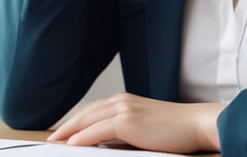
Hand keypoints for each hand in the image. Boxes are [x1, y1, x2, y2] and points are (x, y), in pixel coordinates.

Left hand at [46, 93, 222, 153]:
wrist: (194, 123)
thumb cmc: (176, 129)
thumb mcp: (145, 128)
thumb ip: (125, 131)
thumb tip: (106, 143)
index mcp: (125, 100)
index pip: (93, 111)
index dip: (76, 121)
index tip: (63, 132)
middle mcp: (121, 100)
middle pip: (85, 113)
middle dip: (66, 126)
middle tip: (52, 137)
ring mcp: (123, 109)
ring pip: (87, 120)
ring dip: (69, 132)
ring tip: (55, 142)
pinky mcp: (127, 121)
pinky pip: (96, 131)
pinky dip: (82, 138)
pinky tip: (71, 144)